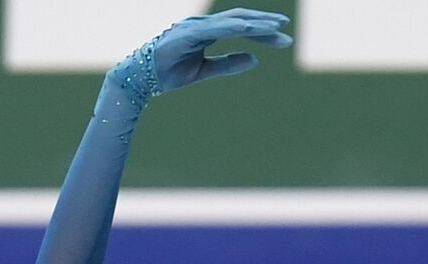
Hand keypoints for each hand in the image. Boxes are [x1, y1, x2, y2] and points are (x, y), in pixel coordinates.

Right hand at [109, 8, 292, 106]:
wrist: (141, 79)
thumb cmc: (169, 73)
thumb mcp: (205, 71)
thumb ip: (228, 64)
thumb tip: (255, 60)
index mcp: (207, 32)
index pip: (239, 27)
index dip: (261, 31)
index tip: (281, 37)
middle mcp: (203, 25)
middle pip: (239, 19)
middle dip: (263, 23)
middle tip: (286, 28)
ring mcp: (195, 27)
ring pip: (231, 20)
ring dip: (254, 24)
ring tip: (275, 28)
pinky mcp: (187, 34)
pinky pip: (215, 29)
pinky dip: (233, 27)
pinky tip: (250, 30)